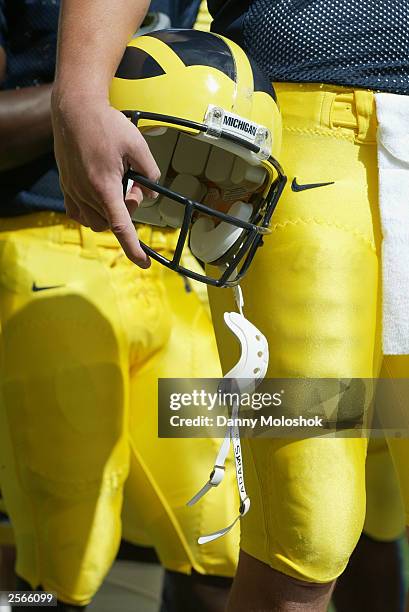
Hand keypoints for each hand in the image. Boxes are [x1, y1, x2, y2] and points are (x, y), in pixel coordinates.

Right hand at [51, 93, 159, 266]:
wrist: (74, 109)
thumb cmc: (106, 124)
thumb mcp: (138, 144)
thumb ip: (150, 172)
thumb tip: (152, 195)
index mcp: (104, 185)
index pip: (121, 227)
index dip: (133, 248)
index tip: (144, 262)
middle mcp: (86, 193)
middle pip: (112, 222)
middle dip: (127, 211)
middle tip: (133, 185)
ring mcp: (73, 191)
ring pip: (96, 221)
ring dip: (110, 212)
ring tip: (117, 185)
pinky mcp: (66, 186)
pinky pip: (79, 214)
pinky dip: (92, 213)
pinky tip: (100, 197)